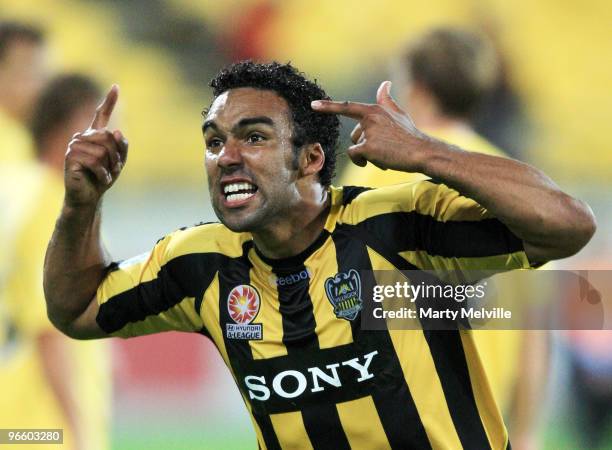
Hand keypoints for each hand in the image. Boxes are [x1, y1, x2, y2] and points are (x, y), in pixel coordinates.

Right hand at [64, 85, 127, 207]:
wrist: (89, 197)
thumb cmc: (102, 178)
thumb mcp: (118, 162)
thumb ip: (121, 146)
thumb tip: (115, 131)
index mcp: (94, 136)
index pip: (101, 115)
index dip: (109, 101)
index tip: (116, 87)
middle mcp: (83, 137)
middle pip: (108, 137)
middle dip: (117, 156)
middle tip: (114, 169)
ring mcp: (75, 145)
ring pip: (103, 150)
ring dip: (110, 166)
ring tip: (106, 175)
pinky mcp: (70, 157)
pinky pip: (95, 161)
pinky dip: (103, 173)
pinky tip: (102, 179)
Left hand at [311, 81, 428, 170]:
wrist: (421, 151)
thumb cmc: (410, 134)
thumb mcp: (399, 113)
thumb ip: (386, 100)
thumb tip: (385, 83)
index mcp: (375, 109)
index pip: (348, 107)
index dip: (328, 106)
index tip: (312, 105)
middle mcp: (370, 118)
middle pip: (354, 135)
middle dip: (365, 144)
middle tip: (385, 148)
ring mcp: (368, 132)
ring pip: (356, 147)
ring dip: (366, 154)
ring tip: (385, 155)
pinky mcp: (368, 147)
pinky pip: (355, 155)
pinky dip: (362, 161)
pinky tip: (379, 162)